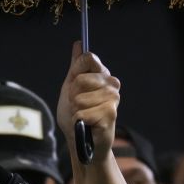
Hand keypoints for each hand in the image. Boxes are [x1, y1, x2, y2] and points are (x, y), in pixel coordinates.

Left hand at [56, 41, 120, 160]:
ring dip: (76, 110)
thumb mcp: (70, 87)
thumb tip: (78, 44)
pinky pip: (82, 114)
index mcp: (103, 74)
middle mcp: (112, 84)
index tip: (74, 85)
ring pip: (79, 98)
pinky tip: (87, 124)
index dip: (75, 73)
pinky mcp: (111, 114)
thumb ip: (75, 66)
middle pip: (80, 79)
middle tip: (78, 105)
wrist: (80, 139)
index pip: (87, 58)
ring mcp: (113, 99)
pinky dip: (79, 121)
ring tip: (83, 115)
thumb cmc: (75, 113)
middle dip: (72, 95)